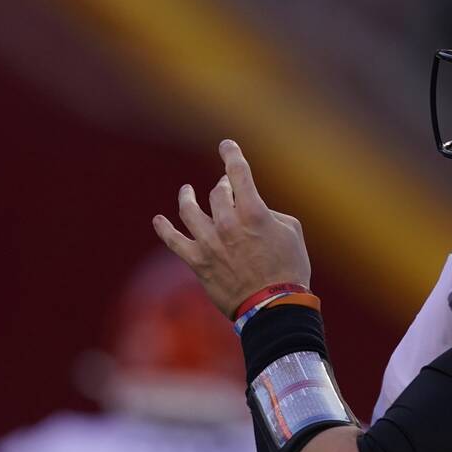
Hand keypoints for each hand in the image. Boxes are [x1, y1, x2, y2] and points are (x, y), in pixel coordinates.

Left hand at [152, 140, 310, 316]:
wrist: (273, 306)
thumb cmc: (289, 269)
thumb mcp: (292, 232)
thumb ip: (271, 213)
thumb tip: (252, 209)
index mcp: (254, 212)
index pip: (238, 173)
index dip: (231, 154)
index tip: (226, 145)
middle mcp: (228, 223)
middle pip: (217, 192)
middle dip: (222, 186)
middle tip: (226, 188)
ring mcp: (209, 242)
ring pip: (189, 210)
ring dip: (187, 198)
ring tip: (186, 192)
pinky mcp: (197, 261)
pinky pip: (173, 240)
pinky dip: (163, 228)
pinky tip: (159, 219)